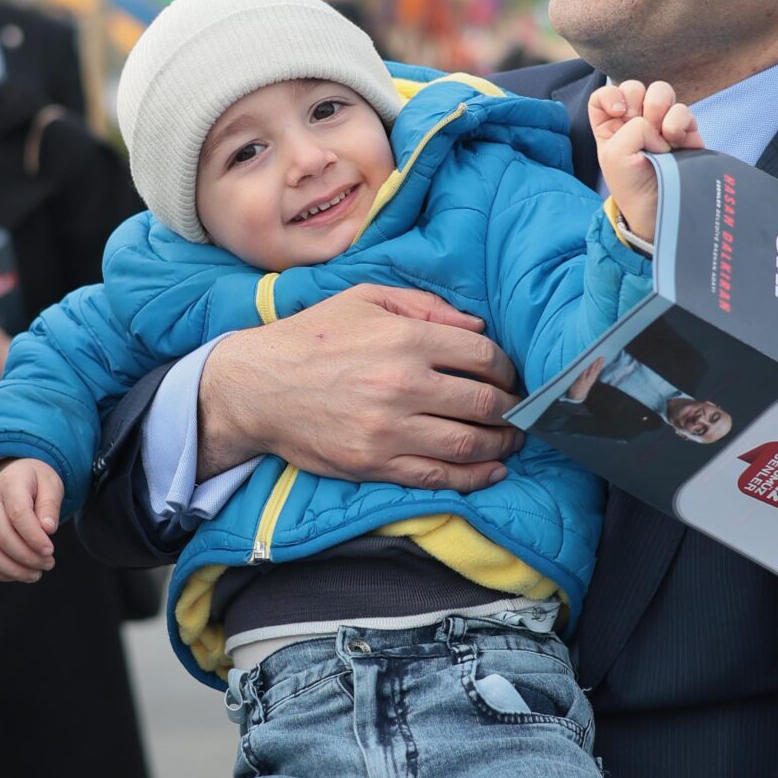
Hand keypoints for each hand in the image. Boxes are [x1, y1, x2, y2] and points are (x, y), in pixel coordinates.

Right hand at [0, 458, 65, 582]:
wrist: (15, 477)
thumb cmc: (36, 483)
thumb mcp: (51, 484)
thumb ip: (50, 505)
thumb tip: (48, 529)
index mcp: (9, 484)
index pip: (17, 514)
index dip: (34, 536)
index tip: (50, 550)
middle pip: (2, 536)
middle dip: (27, 556)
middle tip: (49, 563)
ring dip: (13, 569)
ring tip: (36, 574)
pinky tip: (19, 575)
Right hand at [195, 284, 521, 491]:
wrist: (256, 388)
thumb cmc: (312, 337)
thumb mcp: (365, 299)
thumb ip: (426, 307)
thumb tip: (478, 329)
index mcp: (405, 339)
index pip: (484, 358)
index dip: (508, 370)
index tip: (511, 377)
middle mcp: (402, 385)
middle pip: (485, 403)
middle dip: (514, 410)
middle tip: (522, 412)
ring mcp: (389, 430)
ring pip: (470, 444)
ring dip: (503, 445)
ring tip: (513, 441)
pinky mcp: (375, 464)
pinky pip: (438, 477)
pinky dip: (474, 478)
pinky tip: (492, 471)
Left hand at [566, 353, 605, 402]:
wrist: (577, 397)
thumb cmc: (582, 388)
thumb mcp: (587, 380)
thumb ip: (589, 374)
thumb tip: (590, 367)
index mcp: (591, 378)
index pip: (597, 369)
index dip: (599, 363)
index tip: (602, 358)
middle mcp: (590, 379)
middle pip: (595, 370)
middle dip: (598, 363)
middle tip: (601, 358)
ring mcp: (585, 381)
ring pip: (590, 372)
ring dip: (593, 367)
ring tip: (596, 361)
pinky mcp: (580, 383)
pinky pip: (582, 377)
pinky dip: (584, 373)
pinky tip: (585, 369)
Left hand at [589, 80, 701, 240]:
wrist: (658, 207)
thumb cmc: (630, 184)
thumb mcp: (615, 154)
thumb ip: (632, 127)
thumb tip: (661, 124)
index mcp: (611, 125)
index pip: (606, 94)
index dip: (611, 96)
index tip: (618, 113)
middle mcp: (635, 120)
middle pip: (635, 87)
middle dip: (637, 102)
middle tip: (641, 127)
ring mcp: (661, 123)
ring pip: (662, 91)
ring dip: (659, 108)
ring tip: (661, 135)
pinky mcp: (685, 131)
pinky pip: (684, 111)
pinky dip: (679, 122)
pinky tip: (676, 141)